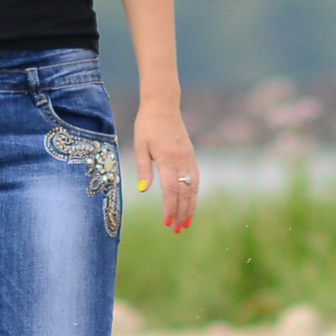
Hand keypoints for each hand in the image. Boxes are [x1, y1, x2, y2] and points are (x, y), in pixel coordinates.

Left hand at [133, 98, 197, 232]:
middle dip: (181, 213)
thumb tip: (143, 191)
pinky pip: (195, 178)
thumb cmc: (147, 125)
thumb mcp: (140, 145)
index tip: (167, 223)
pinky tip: (191, 203)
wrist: (163, 105)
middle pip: (184, 193)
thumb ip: (143, 168)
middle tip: (177, 230)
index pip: (170, 190)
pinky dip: (194, 193)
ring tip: (187, 222)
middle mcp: (181, 161)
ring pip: (193, 188)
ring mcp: (188, 158)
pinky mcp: (190, 156)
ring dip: (190, 206)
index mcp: (167, 159)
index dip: (169, 208)